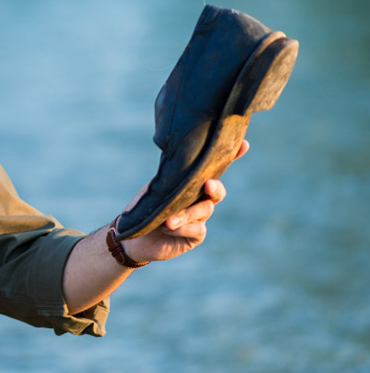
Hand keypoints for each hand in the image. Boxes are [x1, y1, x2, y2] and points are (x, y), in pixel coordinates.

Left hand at [123, 140, 248, 262]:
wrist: (135, 235)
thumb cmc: (146, 208)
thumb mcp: (155, 187)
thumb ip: (170, 175)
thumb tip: (175, 152)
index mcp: (192, 183)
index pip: (214, 169)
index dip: (232, 156)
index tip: (244, 144)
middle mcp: (201, 199)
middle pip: (217, 190)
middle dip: (215, 186)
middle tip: (208, 184)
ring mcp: (201, 217)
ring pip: (205, 209)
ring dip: (186, 214)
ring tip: (168, 220)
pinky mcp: (196, 235)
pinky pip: (198, 229)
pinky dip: (183, 227)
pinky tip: (168, 228)